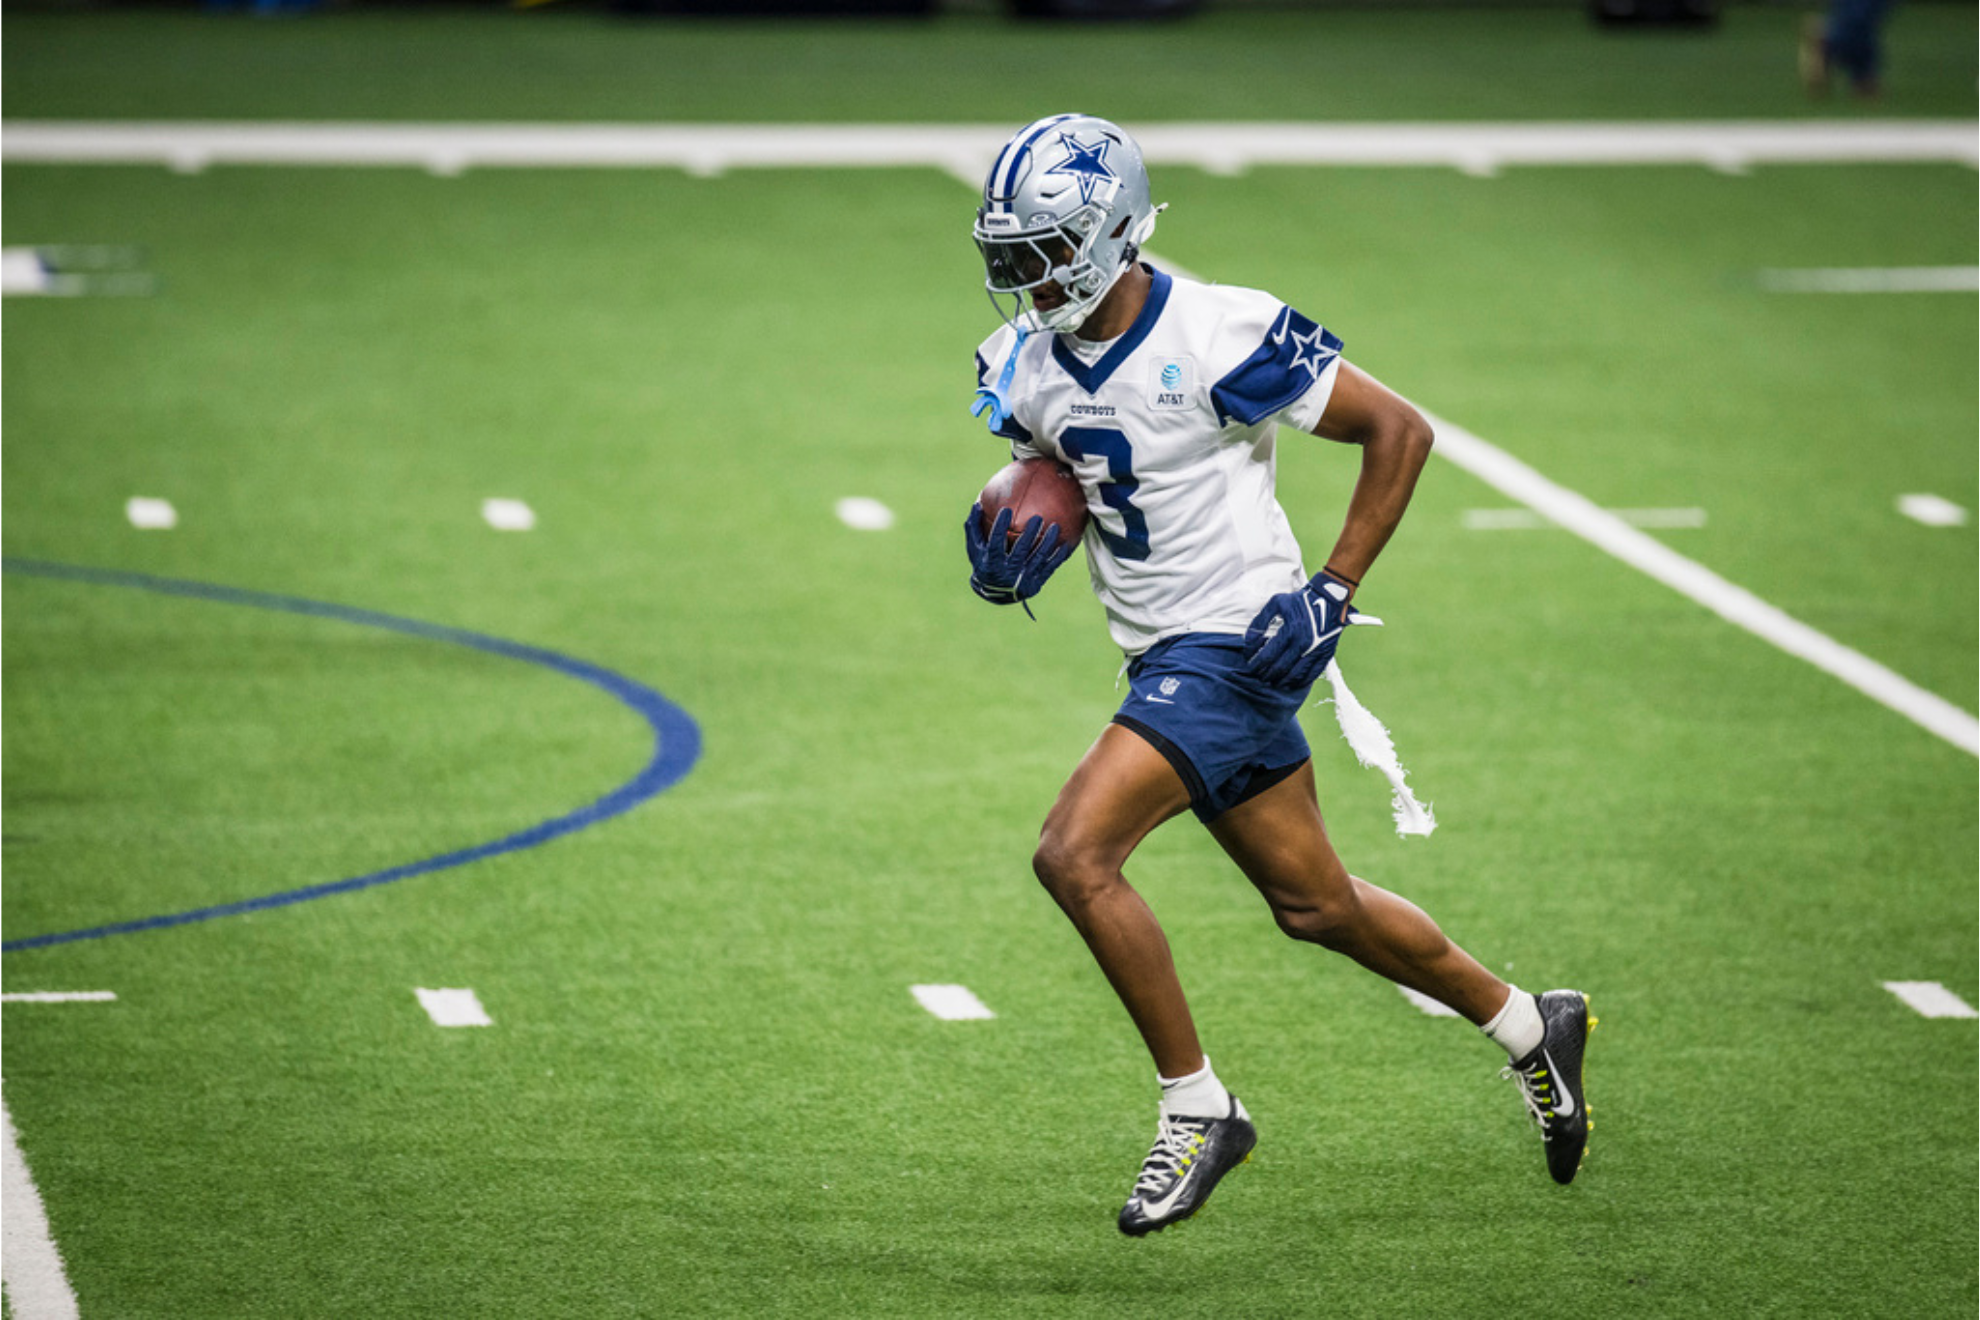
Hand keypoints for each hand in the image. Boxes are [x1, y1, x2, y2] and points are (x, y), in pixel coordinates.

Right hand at [964, 504, 1073, 606]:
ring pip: (1038, 559)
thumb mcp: (975, 550)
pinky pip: (1049, 569)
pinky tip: (1065, 544)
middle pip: (1020, 551)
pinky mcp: (1035, 584)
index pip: (995, 543)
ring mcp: (1023, 580)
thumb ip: (974, 529)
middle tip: (1038, 518)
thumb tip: (976, 504)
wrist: (995, 593)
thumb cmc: (983, 564)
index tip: (1006, 510)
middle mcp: (1008, 573)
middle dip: (1029, 534)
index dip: (1000, 527)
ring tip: (1055, 526)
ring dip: (1048, 542)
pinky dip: (1057, 557)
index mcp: (992, 563)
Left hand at [1243, 569, 1356, 688]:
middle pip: (1279, 669)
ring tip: (1273, 681)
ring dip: (1281, 681)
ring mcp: (1316, 651)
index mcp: (1290, 631)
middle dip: (1266, 675)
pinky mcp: (1326, 654)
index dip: (1256, 665)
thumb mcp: (1276, 603)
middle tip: (1259, 676)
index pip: (1267, 657)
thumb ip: (1259, 622)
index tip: (1250, 666)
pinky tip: (1291, 683)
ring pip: (1295, 676)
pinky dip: (1299, 682)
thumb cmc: (1300, 600)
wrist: (1330, 598)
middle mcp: (1303, 644)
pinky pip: (1312, 674)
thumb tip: (1248, 642)